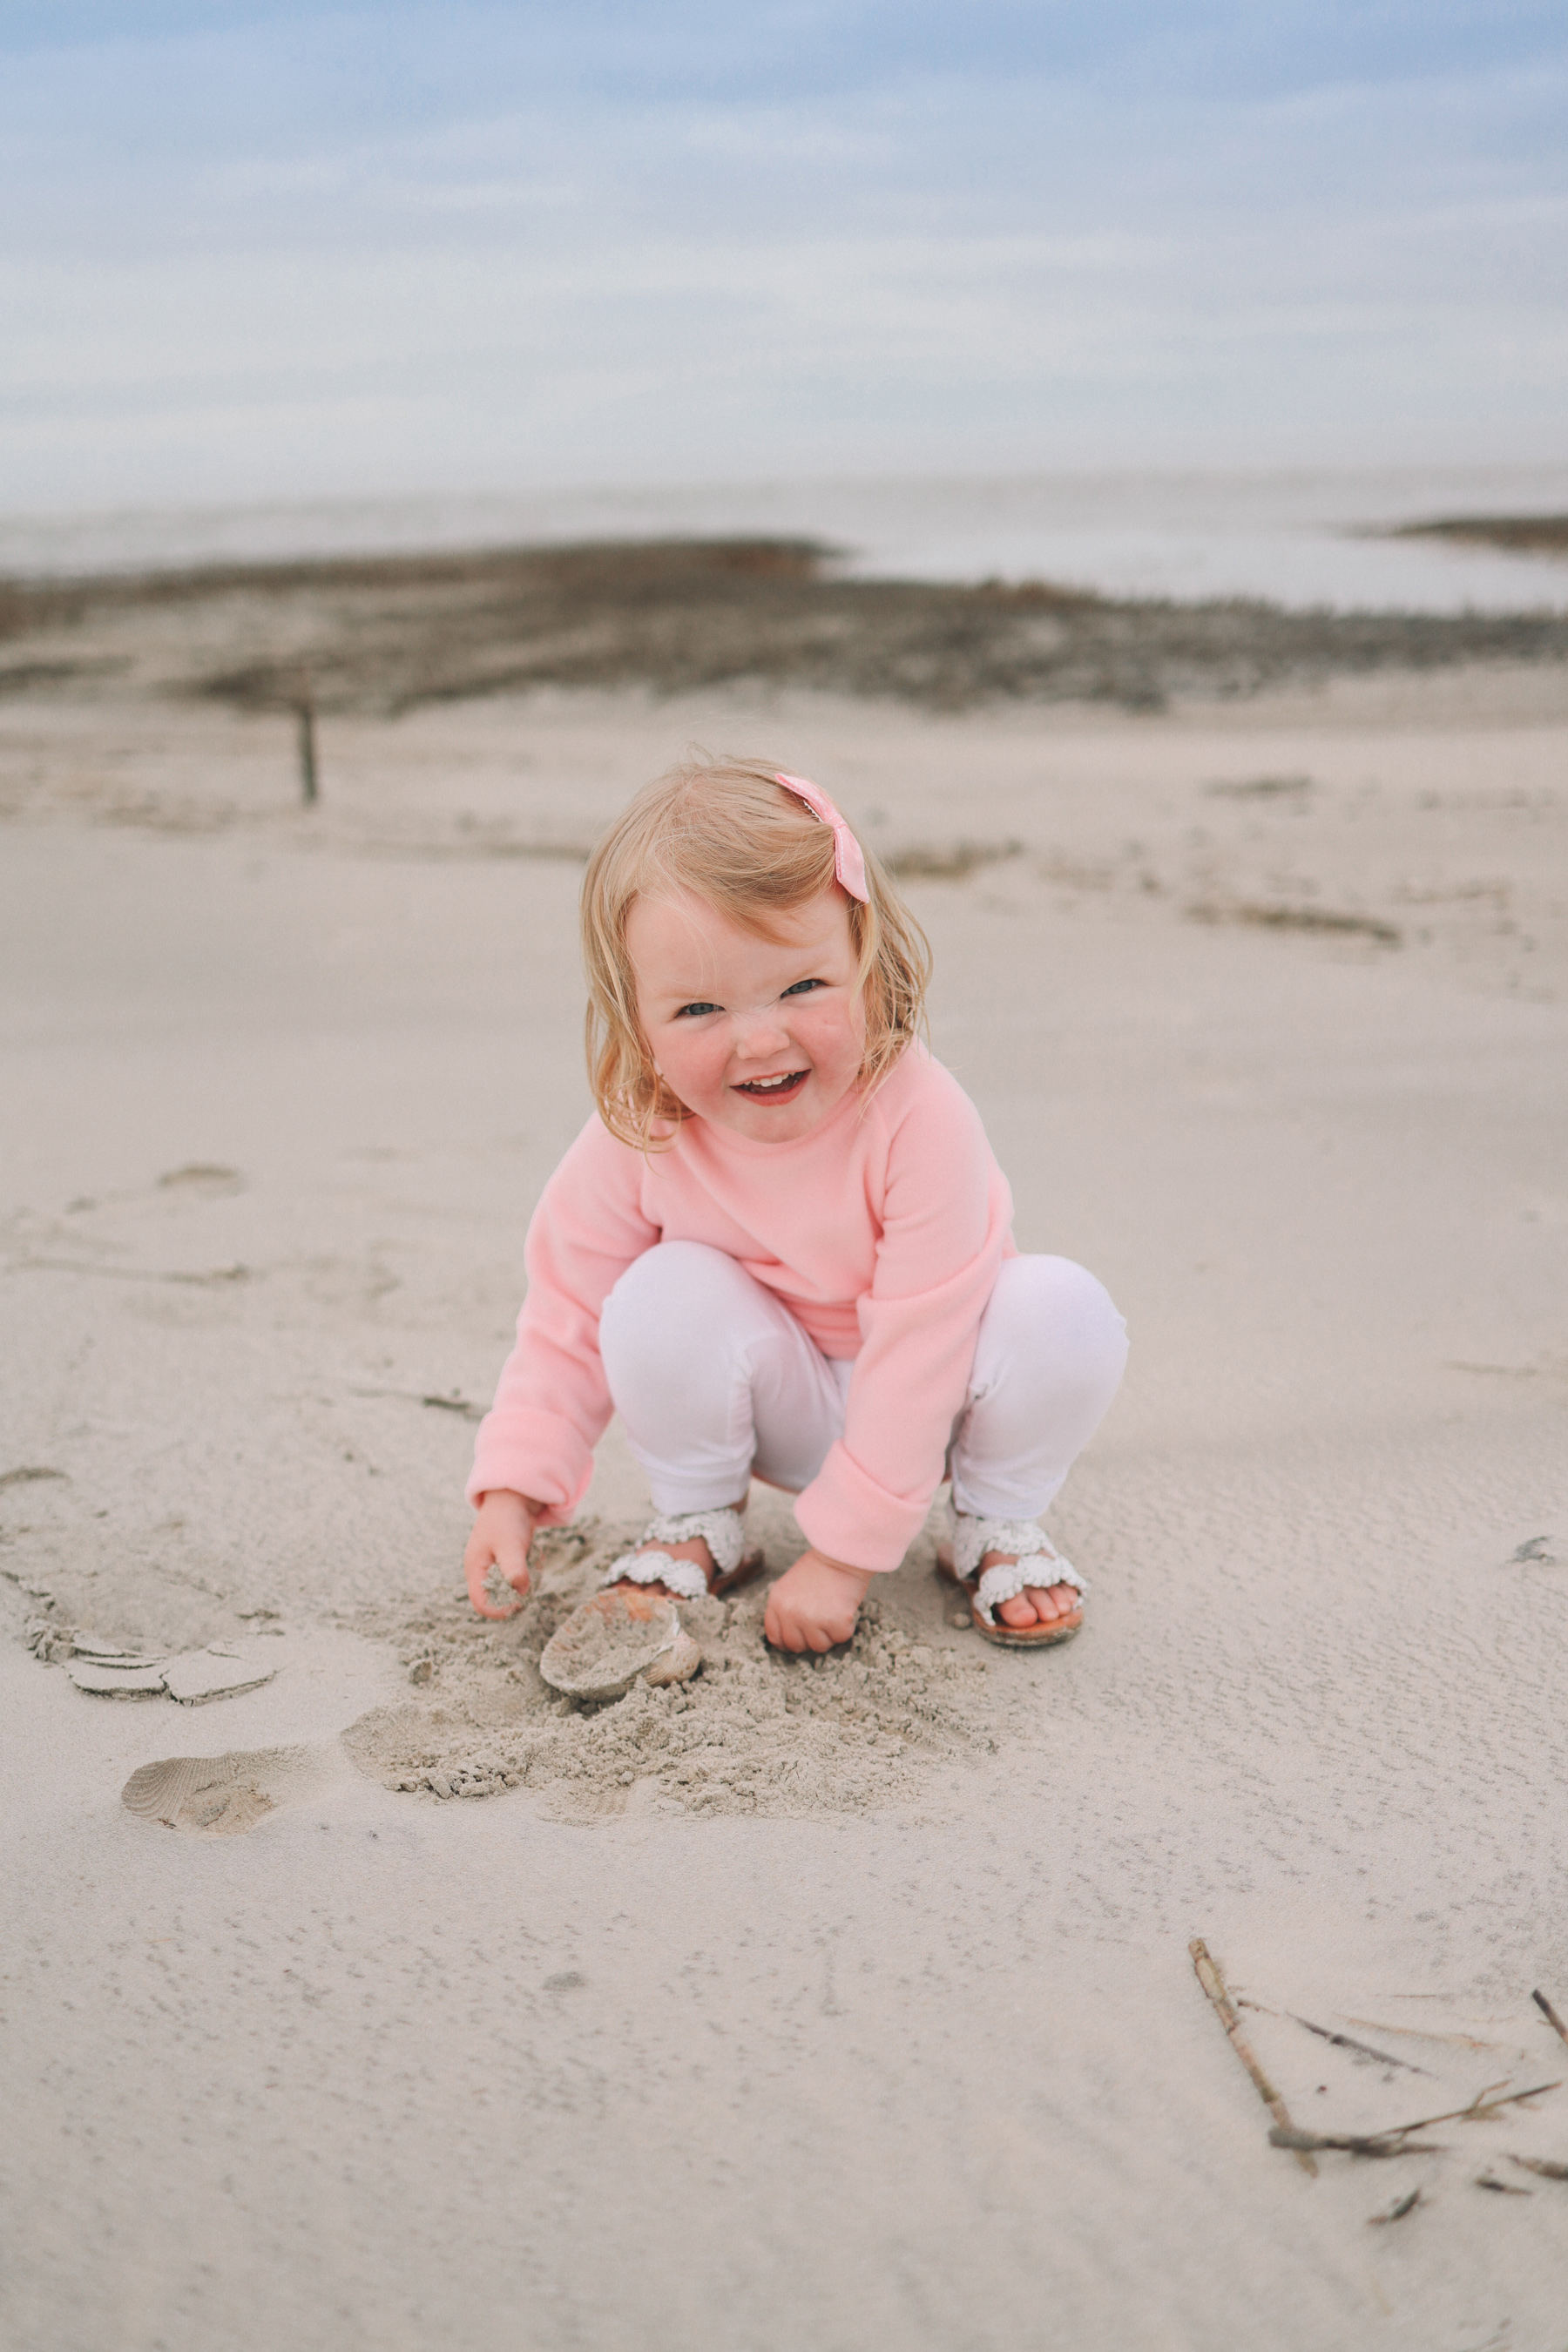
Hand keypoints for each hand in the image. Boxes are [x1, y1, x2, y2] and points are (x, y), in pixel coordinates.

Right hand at [464, 1489, 539, 1618]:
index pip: (481, 1604)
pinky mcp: (506, 1562)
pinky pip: (518, 1576)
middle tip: (531, 1578)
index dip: (499, 1610)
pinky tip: (533, 1554)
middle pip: (497, 1598)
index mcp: (475, 1569)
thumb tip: (520, 1592)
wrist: (513, 1498)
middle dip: (516, 1592)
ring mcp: (493, 1566)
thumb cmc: (507, 1520)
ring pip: (511, 1588)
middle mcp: (481, 1571)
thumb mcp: (510, 1545)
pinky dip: (528, 1569)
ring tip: (532, 1559)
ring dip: (526, 1579)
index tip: (519, 1604)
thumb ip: (514, 1568)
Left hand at [764, 1548, 874, 1652]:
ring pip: (819, 1646)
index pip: (774, 1636)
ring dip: (829, 1634)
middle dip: (809, 1639)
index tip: (799, 1638)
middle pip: (796, 1646)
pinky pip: (840, 1638)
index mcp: (777, 1603)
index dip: (787, 1641)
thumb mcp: (789, 1585)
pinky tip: (845, 1610)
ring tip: (833, 1612)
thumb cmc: (818, 1567)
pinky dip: (846, 1628)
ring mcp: (812, 1620)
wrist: (841, 1554)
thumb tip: (786, 1638)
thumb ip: (785, 1609)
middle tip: (821, 1623)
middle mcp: (790, 1614)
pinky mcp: (834, 1622)